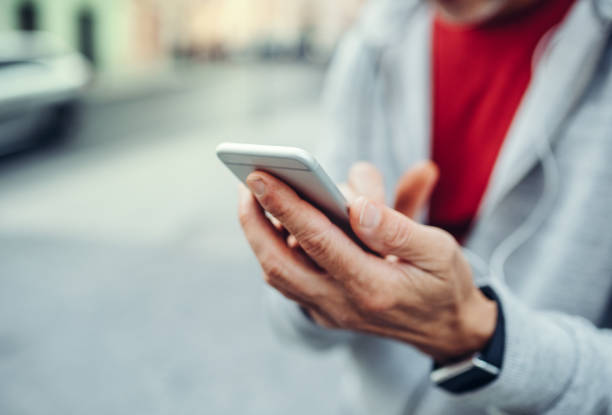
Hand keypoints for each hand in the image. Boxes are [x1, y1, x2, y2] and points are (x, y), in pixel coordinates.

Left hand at [238, 164, 495, 361]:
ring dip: (260, 234)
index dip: (287, 206)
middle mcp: (343, 305)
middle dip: (255, 222)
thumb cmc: (444, 281)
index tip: (260, 175)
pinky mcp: (324, 311)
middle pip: (280, 264)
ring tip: (255, 195)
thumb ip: (397, 229)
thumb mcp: (439, 250)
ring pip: (278, 274)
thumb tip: (357, 205)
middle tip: (246, 182)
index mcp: (374, 287)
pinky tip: (277, 221)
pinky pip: (288, 280)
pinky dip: (275, 249)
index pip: (319, 241)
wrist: (445, 330)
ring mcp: (330, 312)